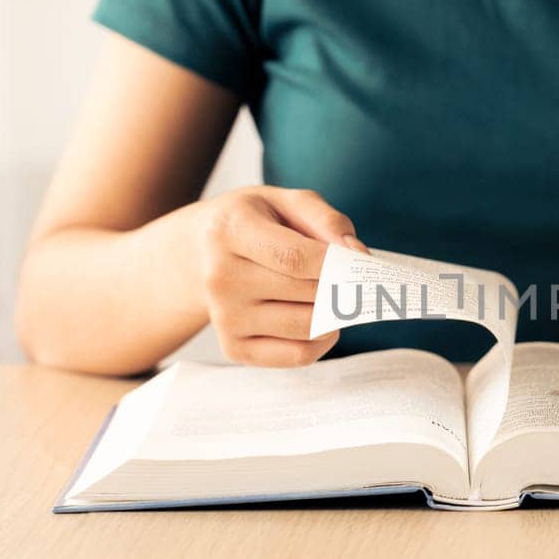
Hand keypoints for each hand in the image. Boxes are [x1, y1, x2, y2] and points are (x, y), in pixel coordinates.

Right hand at [197, 186, 367, 366]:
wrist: (198, 254)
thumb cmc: (254, 223)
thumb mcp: (285, 202)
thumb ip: (326, 220)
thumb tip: (358, 255)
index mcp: (231, 231)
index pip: (294, 257)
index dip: (336, 263)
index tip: (361, 262)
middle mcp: (220, 277)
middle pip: (305, 292)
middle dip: (341, 286)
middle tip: (357, 280)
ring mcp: (224, 317)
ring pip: (306, 326)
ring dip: (334, 314)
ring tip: (334, 296)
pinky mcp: (234, 348)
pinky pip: (297, 355)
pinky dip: (323, 341)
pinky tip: (324, 322)